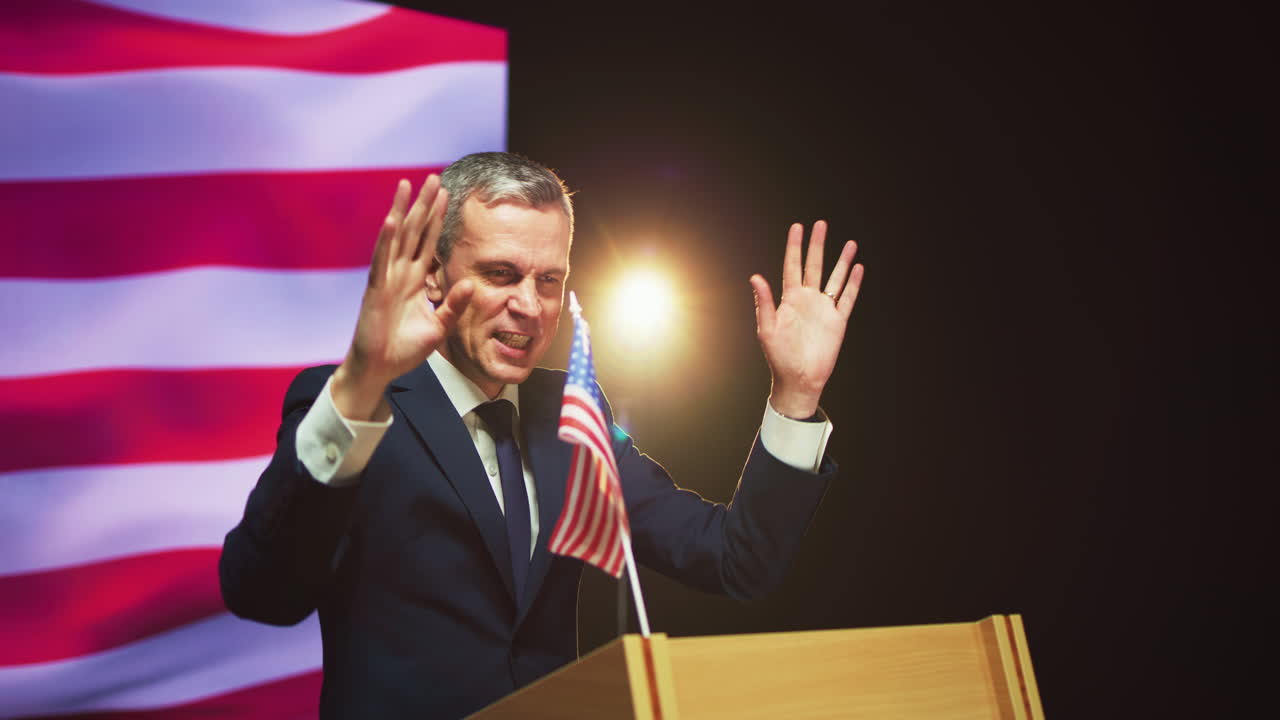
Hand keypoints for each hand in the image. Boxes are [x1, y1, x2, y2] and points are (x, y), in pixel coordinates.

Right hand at [332, 175, 472, 419]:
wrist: (381, 370)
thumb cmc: (405, 349)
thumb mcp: (439, 327)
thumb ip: (454, 305)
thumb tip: (470, 283)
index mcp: (414, 281)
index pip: (428, 242)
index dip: (436, 219)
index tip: (446, 195)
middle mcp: (399, 274)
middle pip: (414, 231)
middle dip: (423, 205)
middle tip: (433, 177)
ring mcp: (386, 279)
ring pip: (396, 237)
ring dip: (402, 211)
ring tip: (407, 185)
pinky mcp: (376, 290)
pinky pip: (381, 262)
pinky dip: (387, 241)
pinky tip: (393, 221)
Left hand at [749, 221, 863, 418]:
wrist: (799, 379)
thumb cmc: (778, 356)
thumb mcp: (767, 329)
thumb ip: (764, 302)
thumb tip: (756, 277)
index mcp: (789, 299)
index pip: (792, 266)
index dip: (794, 246)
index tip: (797, 227)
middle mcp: (808, 300)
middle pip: (814, 265)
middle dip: (818, 245)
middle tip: (821, 224)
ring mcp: (824, 309)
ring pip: (835, 278)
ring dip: (842, 261)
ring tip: (850, 243)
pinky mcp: (838, 321)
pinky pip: (847, 298)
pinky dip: (853, 284)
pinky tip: (858, 269)